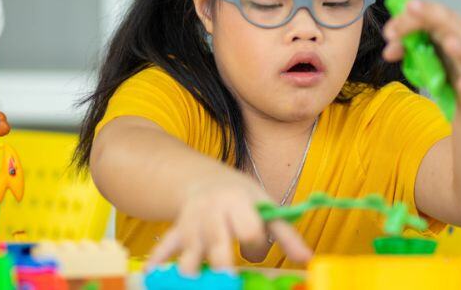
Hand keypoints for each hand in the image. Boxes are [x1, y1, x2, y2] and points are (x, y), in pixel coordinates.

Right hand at [145, 178, 311, 274]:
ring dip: (192, 269)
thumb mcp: (265, 207)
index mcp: (238, 202)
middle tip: (230, 281)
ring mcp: (191, 222)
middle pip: (218, 242)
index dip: (255, 244)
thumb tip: (308, 259)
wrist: (203, 180)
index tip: (256, 248)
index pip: (248, 228)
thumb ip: (286, 234)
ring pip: (190, 250)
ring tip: (198, 282)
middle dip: (224, 265)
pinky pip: (165, 247)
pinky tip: (152, 276)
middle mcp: (212, 211)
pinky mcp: (177, 232)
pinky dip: (158, 261)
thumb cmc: (241, 198)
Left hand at [381, 0, 460, 105]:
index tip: (389, 33)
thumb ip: (406, 48)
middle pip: (447, 21)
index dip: (407, 18)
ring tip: (449, 44)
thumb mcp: (426, 53)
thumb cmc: (449, 63)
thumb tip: (387, 52)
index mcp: (444, 26)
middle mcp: (460, 36)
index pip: (426, 13)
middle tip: (411, 7)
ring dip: (458, 46)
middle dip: (429, 13)